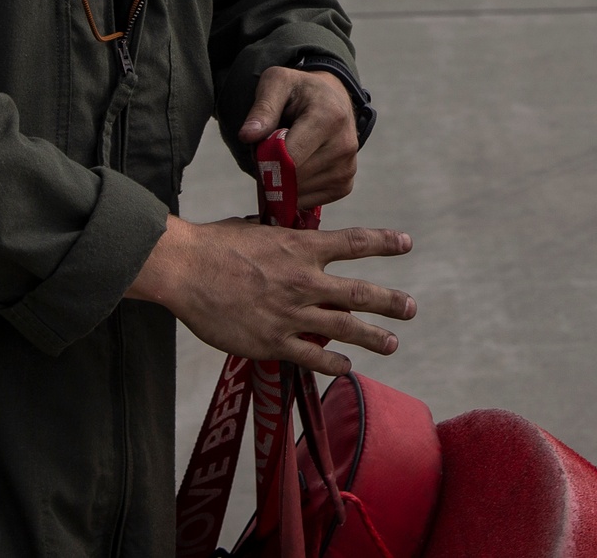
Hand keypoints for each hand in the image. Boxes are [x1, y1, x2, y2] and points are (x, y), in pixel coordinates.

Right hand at [127, 214, 414, 375]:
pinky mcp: (273, 341)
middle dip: (390, 301)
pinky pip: (313, 355)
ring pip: (345, 327)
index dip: (384, 242)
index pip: (353, 242)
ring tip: (391, 342)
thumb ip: (278, 238)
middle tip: (411, 308)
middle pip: (359, 292)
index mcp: (299, 246)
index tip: (406, 243)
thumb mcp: (254, 230)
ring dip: (373, 336)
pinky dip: (333, 362)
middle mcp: (303, 279)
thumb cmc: (213, 244)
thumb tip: (286, 234)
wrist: (185, 269)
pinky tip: (345, 366)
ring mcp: (291, 313)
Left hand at [239, 68, 356, 208]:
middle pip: (293, 177)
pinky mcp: (345, 184)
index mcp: (328, 117)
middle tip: (268, 149)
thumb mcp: (276, 83)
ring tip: (285, 155)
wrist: (331, 98)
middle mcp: (344, 145)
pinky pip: (309, 200)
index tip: (257, 146)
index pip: (289, 156)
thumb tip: (247, 136)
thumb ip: (262, 108)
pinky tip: (296, 167)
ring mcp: (347, 168)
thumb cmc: (299, 90)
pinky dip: (295, 189)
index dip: (265, 157)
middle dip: (272, 170)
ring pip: (299, 192)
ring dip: (282, 181)